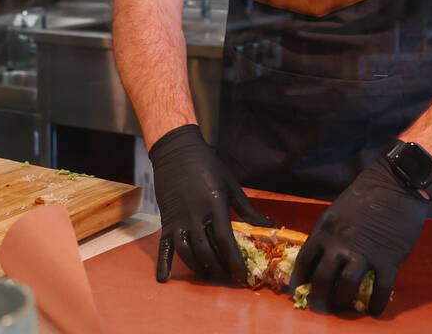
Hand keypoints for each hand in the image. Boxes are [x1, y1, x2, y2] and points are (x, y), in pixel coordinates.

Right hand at [148, 124, 273, 283]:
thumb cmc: (208, 166)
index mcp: (214, 205)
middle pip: (206, 251)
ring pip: (187, 253)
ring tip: (209, 275)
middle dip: (218, 269)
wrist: (177, 152)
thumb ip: (248, 209)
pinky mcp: (166, 221)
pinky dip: (163, 264)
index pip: (225, 240)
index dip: (233, 261)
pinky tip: (165, 279)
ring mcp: (178, 220)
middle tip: (227, 278)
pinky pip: (164, 246)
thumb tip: (268, 225)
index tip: (241, 275)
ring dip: (199, 268)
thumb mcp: (231, 185)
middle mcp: (195, 216)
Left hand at [290, 156, 427, 315]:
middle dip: (319, 299)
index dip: (300, 279)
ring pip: (346, 288)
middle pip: (322, 280)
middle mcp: (340, 244)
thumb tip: (324, 257)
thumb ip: (330, 234)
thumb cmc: (367, 194)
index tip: (300, 289)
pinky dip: (376, 304)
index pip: (304, 261)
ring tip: (345, 307)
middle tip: (322, 307)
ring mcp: (364, 253)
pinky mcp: (388, 260)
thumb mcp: (337, 211)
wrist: (396, 184)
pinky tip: (374, 309)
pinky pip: (379, 290)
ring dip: (343, 302)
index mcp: (325, 230)